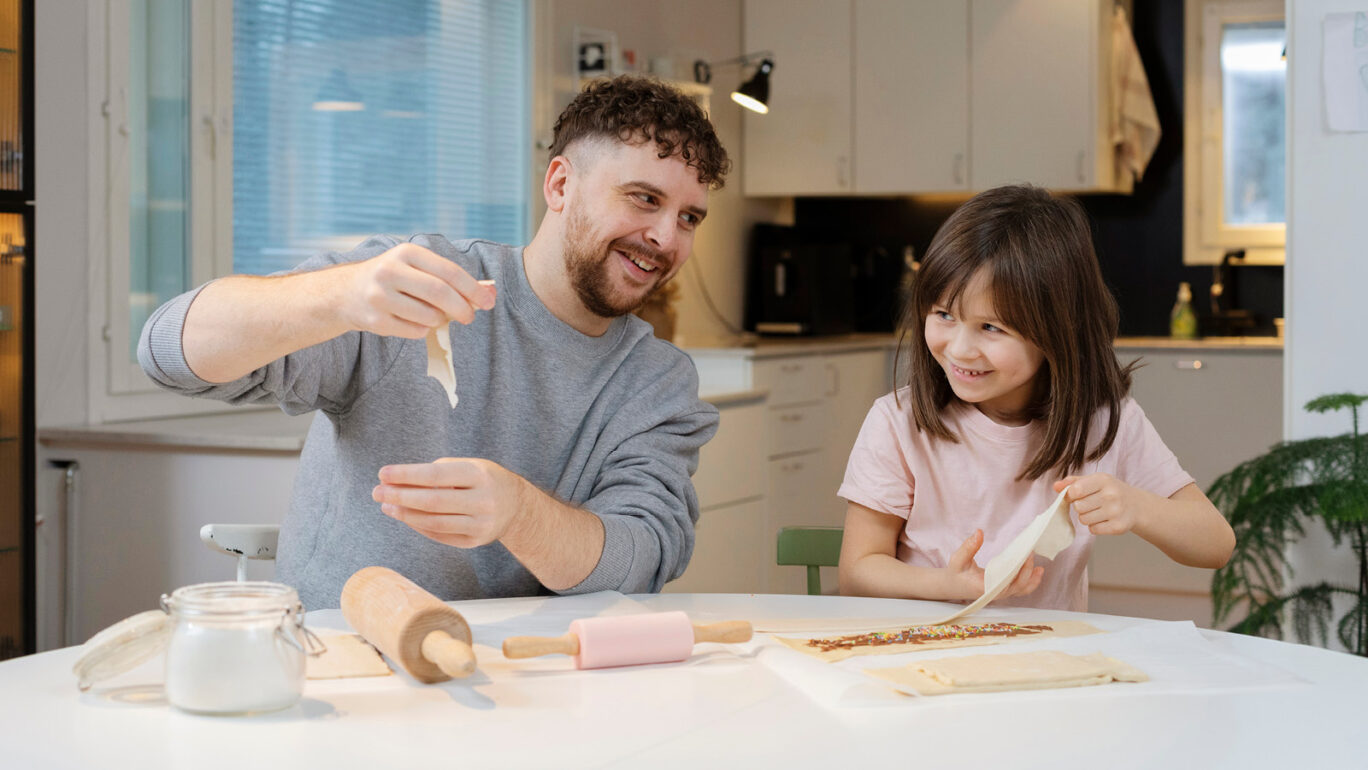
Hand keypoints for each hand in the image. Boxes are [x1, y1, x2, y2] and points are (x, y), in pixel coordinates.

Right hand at [337, 242, 495, 337]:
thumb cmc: (393, 279)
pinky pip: (415, 331)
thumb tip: (490, 292)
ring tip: (433, 315)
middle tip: (470, 317)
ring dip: (439, 320)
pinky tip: (412, 320)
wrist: (345, 292)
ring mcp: (380, 296)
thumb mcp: (416, 267)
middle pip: (440, 293)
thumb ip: (450, 278)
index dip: (473, 289)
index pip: (449, 271)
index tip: (488, 301)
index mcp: (406, 252)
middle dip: (462, 308)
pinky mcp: (375, 320)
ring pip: (429, 316)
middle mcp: (390, 271)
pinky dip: (423, 329)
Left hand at [372, 458, 528, 547]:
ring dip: (405, 515)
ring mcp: (480, 524)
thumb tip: (398, 482)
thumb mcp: (469, 466)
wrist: (517, 506)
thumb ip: (438, 472)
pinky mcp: (475, 542)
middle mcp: (483, 501)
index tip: (383, 473)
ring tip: (386, 506)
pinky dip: (418, 525)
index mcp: (480, 476)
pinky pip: (440, 535)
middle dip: (400, 497)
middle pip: (433, 501)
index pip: (437, 475)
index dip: (407, 475)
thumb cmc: (484, 480)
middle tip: (377, 492)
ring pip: (434, 522)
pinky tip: (404, 517)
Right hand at [944, 529, 1043, 600]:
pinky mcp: (1004, 590)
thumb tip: (979, 532)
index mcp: (985, 587)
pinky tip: (1038, 572)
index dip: (1018, 569)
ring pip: (1022, 589)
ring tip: (1041, 568)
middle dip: (1027, 569)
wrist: (953, 586)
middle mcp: (996, 592)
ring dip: (1032, 578)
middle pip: (1017, 584)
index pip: (1006, 581)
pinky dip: (1031, 582)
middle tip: (1031, 552)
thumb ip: (968, 547)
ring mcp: (1001, 593)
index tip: (1025, 555)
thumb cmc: (956, 573)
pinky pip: (1021, 589)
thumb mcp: (957, 559)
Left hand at [1054, 473, 1153, 535]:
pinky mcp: (1118, 527)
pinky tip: (1104, 520)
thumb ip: (1073, 482)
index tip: (1075, 495)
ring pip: (1084, 519)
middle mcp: (1111, 495)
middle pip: (1078, 507)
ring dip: (1087, 517)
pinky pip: (1093, 530)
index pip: (1076, 489)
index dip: (1070, 495)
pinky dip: (1095, 526)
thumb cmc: (1110, 491)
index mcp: (1103, 480)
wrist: (1135, 505)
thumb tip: (1056, 486)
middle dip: (1080, 507)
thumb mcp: (1094, 481)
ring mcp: (1116, 512)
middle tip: (1090, 504)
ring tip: (1098, 512)